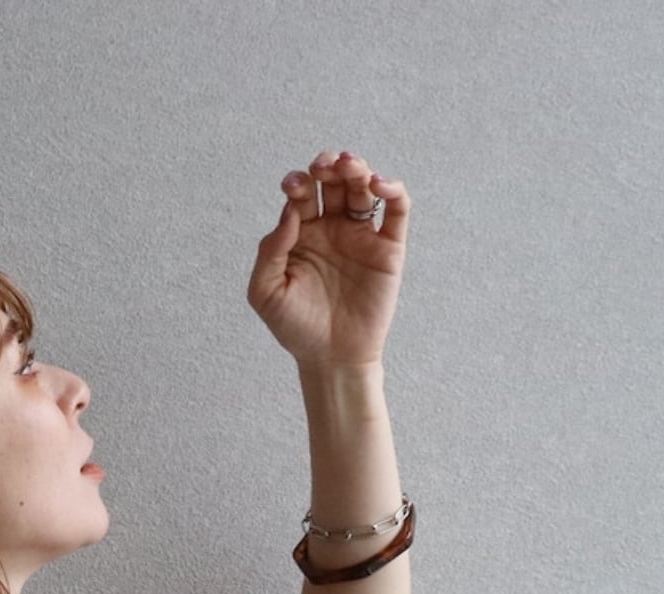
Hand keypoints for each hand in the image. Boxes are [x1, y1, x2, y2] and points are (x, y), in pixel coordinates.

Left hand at [248, 147, 408, 371]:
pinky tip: (379, 184)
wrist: (331, 359)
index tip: (294, 188)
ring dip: (356, 169)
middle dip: (327, 167)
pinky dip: (393, 189)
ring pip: (362, 188)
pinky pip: (396, 210)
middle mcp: (332, 228)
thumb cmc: (295, 328)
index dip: (298, 182)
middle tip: (323, 166)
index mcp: (301, 233)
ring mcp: (361, 236)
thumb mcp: (266, 292)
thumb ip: (270, 251)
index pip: (302, 195)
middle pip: (333, 183)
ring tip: (348, 165)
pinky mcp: (388, 248)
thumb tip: (289, 212)